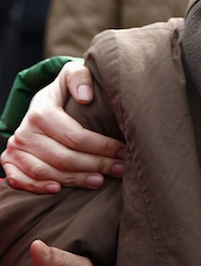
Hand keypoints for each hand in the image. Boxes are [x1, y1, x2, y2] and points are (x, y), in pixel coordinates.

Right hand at [1, 62, 124, 193]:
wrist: (44, 101)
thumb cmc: (66, 91)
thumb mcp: (72, 74)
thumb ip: (80, 77)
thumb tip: (86, 96)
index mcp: (41, 111)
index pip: (75, 136)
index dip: (102, 146)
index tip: (123, 151)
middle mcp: (25, 131)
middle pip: (63, 157)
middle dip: (96, 165)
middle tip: (120, 169)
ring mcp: (15, 148)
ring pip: (46, 172)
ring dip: (75, 180)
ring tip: (100, 181)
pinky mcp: (10, 161)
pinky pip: (20, 181)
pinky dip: (38, 188)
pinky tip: (58, 190)